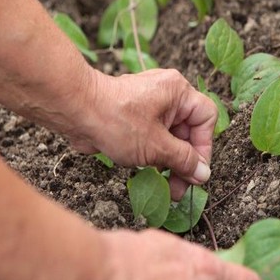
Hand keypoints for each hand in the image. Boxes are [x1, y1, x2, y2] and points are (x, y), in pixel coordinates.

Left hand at [69, 69, 217, 199]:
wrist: (75, 111)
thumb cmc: (116, 121)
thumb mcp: (156, 146)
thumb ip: (183, 160)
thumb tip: (202, 173)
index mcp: (178, 92)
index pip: (205, 118)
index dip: (204, 146)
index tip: (195, 170)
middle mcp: (167, 95)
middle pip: (188, 130)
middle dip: (185, 161)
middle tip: (180, 188)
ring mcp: (150, 105)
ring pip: (171, 137)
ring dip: (171, 162)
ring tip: (167, 187)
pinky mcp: (135, 117)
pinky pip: (154, 137)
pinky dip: (156, 155)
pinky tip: (153, 174)